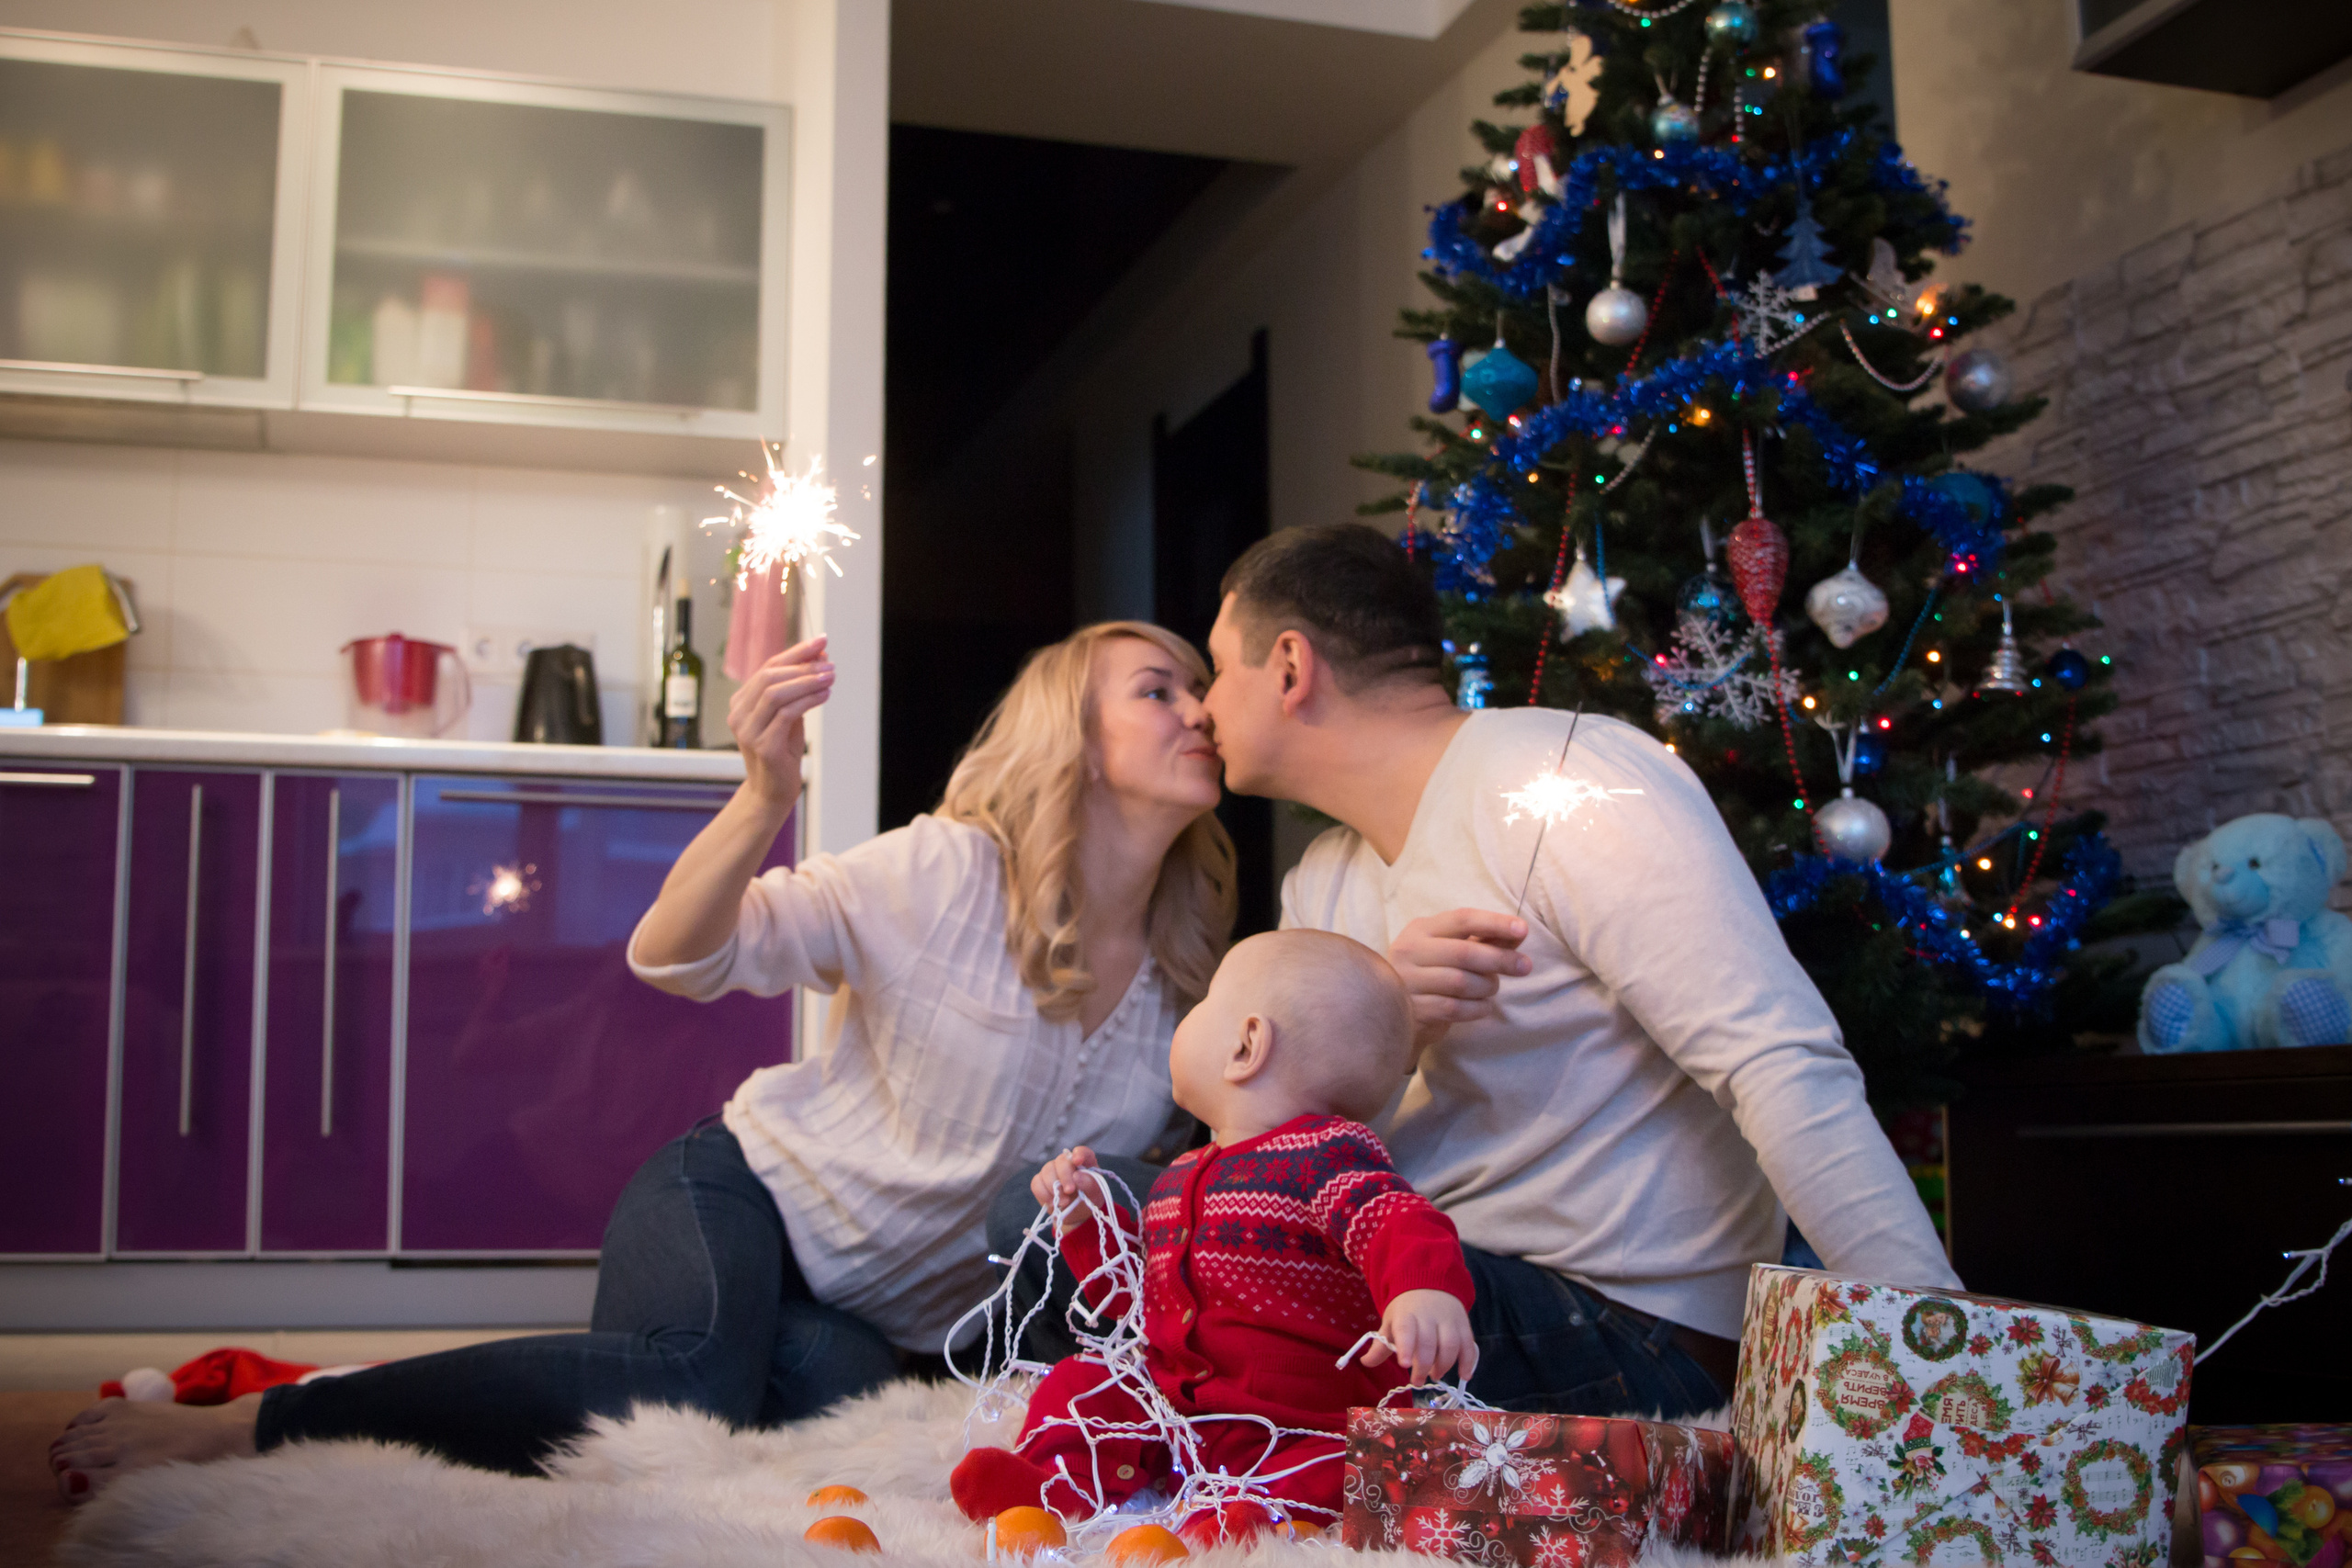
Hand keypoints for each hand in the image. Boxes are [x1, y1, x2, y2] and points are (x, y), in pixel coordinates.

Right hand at [728, 636, 833, 807]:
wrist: (772, 792)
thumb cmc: (783, 751)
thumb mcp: (789, 716)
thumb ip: (799, 689)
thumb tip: (821, 657)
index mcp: (741, 703)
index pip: (767, 667)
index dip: (795, 652)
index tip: (821, 641)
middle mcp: (739, 714)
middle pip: (769, 676)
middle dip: (802, 665)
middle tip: (830, 663)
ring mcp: (748, 730)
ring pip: (776, 693)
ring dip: (807, 681)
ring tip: (831, 677)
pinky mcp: (763, 746)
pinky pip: (786, 714)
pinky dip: (808, 701)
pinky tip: (825, 695)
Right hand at [1030, 1146, 1105, 1230]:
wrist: (1076, 1214)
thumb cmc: (1088, 1199)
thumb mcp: (1094, 1193)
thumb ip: (1089, 1183)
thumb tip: (1076, 1176)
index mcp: (1084, 1162)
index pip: (1082, 1151)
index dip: (1079, 1154)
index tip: (1077, 1161)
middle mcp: (1067, 1163)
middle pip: (1061, 1161)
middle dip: (1064, 1177)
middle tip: (1069, 1191)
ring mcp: (1052, 1170)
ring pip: (1047, 1170)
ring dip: (1053, 1187)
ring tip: (1064, 1202)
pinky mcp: (1040, 1181)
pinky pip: (1037, 1183)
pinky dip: (1044, 1194)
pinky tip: (1053, 1203)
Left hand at [1363, 1289, 1478, 1385]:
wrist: (1429, 1285)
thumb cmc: (1407, 1309)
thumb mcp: (1391, 1322)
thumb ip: (1381, 1344)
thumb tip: (1365, 1362)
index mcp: (1407, 1315)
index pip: (1406, 1329)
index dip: (1405, 1347)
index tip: (1403, 1364)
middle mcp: (1429, 1316)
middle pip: (1429, 1342)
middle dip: (1423, 1365)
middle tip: (1417, 1381)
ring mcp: (1449, 1320)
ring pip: (1450, 1344)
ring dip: (1444, 1365)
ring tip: (1435, 1375)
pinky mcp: (1464, 1325)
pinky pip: (1469, 1344)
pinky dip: (1468, 1361)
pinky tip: (1464, 1375)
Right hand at [1388, 909, 1531, 1054]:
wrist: (1396, 1014)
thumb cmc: (1432, 974)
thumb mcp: (1452, 949)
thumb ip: (1483, 940)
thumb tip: (1519, 932)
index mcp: (1421, 929)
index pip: (1462, 920)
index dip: (1494, 923)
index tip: (1522, 929)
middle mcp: (1410, 950)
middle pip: (1464, 952)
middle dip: (1500, 959)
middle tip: (1525, 966)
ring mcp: (1407, 981)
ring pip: (1461, 982)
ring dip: (1487, 986)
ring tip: (1491, 988)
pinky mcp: (1412, 1009)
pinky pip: (1455, 1008)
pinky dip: (1477, 1008)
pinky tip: (1483, 1006)